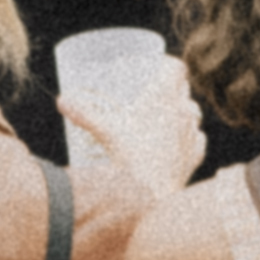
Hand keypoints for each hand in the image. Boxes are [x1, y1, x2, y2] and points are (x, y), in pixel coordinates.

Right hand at [66, 51, 203, 196]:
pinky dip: (186, 139)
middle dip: (171, 89)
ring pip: (192, 114)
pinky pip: (195, 139)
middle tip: (151, 96)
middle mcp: (183, 111)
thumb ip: (83, 113)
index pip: (176, 68)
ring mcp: (191, 133)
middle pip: (184, 89)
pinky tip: (174, 144)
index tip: (155, 69)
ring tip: (162, 121)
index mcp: (164, 97)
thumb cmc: (129, 157)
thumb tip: (63, 100)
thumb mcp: (103, 130)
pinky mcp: (195, 155)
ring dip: (180, 114)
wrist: (151, 195)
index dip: (167, 65)